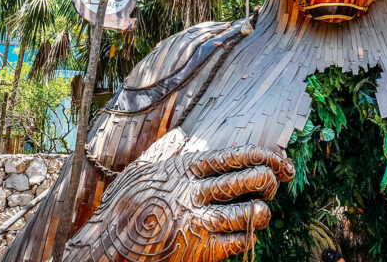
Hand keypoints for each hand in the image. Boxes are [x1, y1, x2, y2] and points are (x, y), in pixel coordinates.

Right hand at [62, 146, 294, 261]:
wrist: (106, 249)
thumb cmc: (121, 209)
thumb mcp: (140, 172)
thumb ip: (164, 152)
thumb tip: (181, 134)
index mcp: (184, 169)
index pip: (235, 156)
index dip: (264, 156)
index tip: (280, 162)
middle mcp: (195, 193)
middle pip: (250, 180)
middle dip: (270, 181)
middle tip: (272, 185)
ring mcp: (198, 224)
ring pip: (251, 212)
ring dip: (263, 210)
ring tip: (261, 210)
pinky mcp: (200, 252)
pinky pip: (240, 241)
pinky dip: (248, 235)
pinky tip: (244, 232)